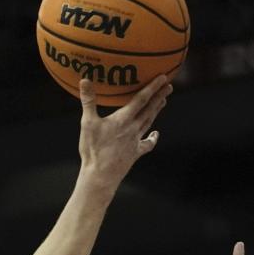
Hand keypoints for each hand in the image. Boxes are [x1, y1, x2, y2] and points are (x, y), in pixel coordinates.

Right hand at [78, 74, 171, 188]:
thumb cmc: (93, 150)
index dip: (153, 87)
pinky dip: (152, 138)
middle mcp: (133, 129)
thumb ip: (88, 101)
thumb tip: (84, 79)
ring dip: (156, 111)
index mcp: (123, 119)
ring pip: (148, 123)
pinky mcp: (134, 154)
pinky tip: (156, 134)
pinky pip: (146, 144)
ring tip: (163, 101)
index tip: (163, 77)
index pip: (141, 99)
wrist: (100, 177)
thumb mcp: (87, 124)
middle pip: (149, 110)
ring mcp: (135, 142)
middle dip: (159, 96)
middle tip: (169, 86)